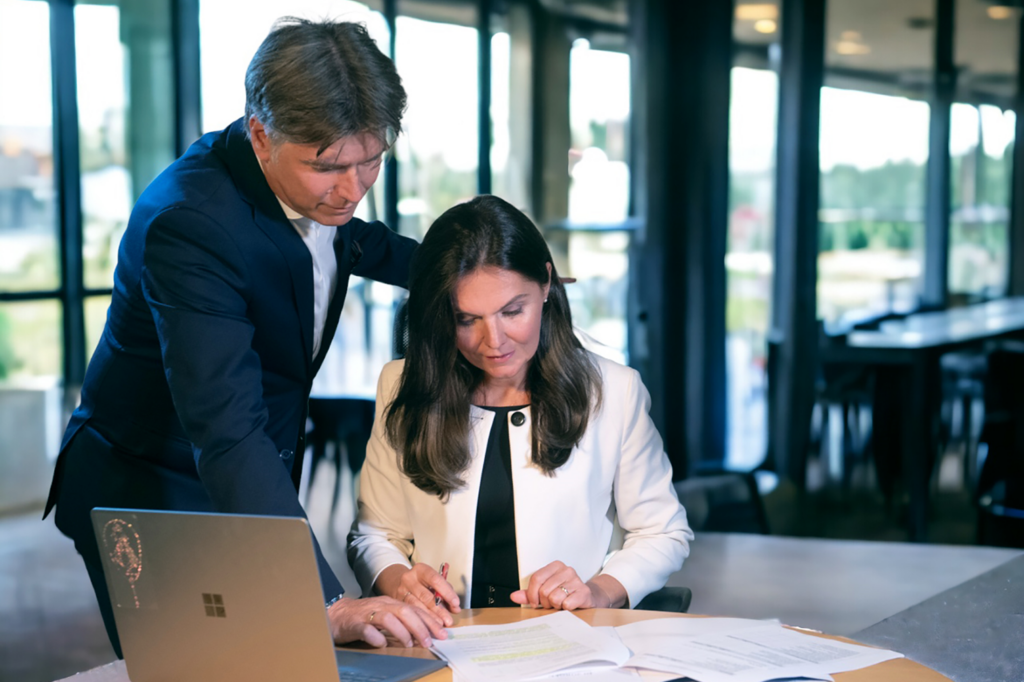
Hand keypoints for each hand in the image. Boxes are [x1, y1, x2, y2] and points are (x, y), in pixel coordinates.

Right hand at [326, 595, 447, 647]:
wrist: (338, 615)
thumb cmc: (365, 616)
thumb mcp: (387, 614)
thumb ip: (403, 621)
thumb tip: (425, 633)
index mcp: (391, 603)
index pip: (414, 609)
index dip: (429, 621)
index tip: (441, 632)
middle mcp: (382, 606)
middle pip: (405, 611)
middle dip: (420, 627)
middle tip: (429, 641)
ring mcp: (368, 614)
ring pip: (388, 618)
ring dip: (402, 632)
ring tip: (409, 644)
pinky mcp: (355, 624)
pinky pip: (367, 630)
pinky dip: (376, 637)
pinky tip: (382, 644)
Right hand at [375, 563, 460, 625]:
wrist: (398, 583)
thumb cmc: (421, 583)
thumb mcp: (433, 582)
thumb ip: (445, 593)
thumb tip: (455, 608)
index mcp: (420, 570)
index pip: (435, 579)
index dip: (446, 592)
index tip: (455, 603)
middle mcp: (409, 578)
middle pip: (425, 595)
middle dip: (439, 610)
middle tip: (448, 620)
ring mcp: (401, 591)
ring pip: (416, 607)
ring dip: (430, 618)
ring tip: (439, 626)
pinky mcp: (396, 602)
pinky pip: (410, 613)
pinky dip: (421, 621)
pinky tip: (428, 627)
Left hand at [510, 561, 625, 609]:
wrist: (588, 599)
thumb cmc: (564, 594)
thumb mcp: (545, 592)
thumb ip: (529, 594)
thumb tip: (513, 596)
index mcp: (556, 566)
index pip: (536, 578)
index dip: (532, 594)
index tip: (535, 603)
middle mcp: (567, 570)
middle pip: (544, 590)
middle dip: (546, 602)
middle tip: (552, 603)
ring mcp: (577, 580)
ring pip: (555, 598)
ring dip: (556, 606)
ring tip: (562, 604)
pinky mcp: (584, 592)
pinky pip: (567, 604)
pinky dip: (566, 609)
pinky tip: (570, 606)